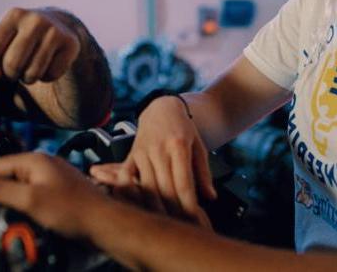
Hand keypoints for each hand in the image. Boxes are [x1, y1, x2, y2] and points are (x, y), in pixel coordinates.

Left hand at [0, 8, 80, 88]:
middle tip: (14, 71)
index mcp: (14, 15)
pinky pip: (51, 75)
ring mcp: (54, 31)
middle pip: (12, 64)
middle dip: (10, 74)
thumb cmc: (25, 36)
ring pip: (32, 73)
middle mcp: (35, 20)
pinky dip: (46, 77)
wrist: (61, 24)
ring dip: (28, 78)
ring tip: (31, 66)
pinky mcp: (70, 44)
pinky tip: (47, 64)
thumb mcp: (7, 40)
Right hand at [0, 152, 112, 239]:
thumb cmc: (73, 209)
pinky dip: (18, 198)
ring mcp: (53, 178)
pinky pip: (31, 191)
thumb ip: (1, 190)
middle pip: (8, 171)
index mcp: (36, 161)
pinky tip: (15, 207)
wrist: (102, 221)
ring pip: (20, 182)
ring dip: (4, 191)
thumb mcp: (30, 200)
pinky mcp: (59, 192)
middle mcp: (44, 165)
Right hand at [90, 96, 215, 223]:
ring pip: (146, 186)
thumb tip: (210, 196)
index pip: (183, 182)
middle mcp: (159, 149)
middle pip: (164, 188)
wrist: (162, 108)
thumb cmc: (183, 128)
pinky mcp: (131, 154)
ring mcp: (143, 152)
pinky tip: (133, 206)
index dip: (187, 204)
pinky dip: (129, 192)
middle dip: (173, 211)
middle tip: (180, 227)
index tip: (192, 220)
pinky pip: (126, 177)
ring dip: (154, 208)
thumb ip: (204, 173)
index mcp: (179, 145)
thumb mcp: (199, 147)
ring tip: (162, 224)